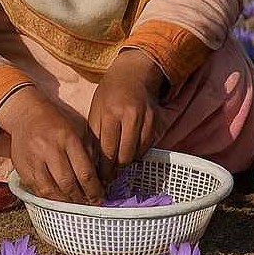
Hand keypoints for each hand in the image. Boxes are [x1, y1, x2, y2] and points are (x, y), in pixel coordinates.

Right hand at [0, 87, 102, 203]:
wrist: (25, 113)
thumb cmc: (55, 122)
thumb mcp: (78, 130)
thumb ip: (89, 154)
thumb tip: (99, 180)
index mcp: (67, 138)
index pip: (84, 172)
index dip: (94, 190)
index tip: (100, 198)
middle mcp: (49, 148)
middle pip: (67, 184)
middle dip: (80, 199)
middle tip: (88, 204)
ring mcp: (33, 158)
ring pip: (50, 190)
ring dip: (64, 202)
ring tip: (73, 204)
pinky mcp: (21, 166)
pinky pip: (35, 189)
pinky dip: (48, 198)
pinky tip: (57, 199)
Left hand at [87, 49, 164, 183]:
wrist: (134, 75)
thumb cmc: (110, 93)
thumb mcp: (96, 109)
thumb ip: (95, 135)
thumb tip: (94, 162)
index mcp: (110, 113)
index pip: (108, 149)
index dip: (105, 168)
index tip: (101, 179)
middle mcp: (131, 117)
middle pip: (125, 155)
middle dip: (116, 169)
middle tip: (110, 178)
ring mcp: (147, 121)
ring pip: (138, 153)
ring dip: (128, 163)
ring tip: (118, 169)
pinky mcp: (159, 124)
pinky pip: (148, 147)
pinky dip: (139, 153)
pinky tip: (131, 154)